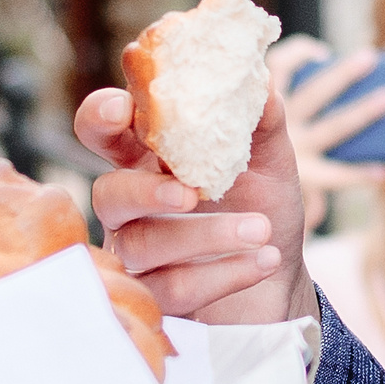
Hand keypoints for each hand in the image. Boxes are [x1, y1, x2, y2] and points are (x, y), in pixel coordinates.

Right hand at [74, 83, 311, 323]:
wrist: (282, 282)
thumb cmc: (263, 210)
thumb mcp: (270, 164)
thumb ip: (262, 123)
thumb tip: (263, 81)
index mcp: (149, 160)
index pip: (106, 131)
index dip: (102, 116)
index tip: (122, 106)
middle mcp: (132, 208)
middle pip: (108, 194)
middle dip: (146, 191)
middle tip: (191, 192)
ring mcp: (137, 257)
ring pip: (143, 246)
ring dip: (207, 236)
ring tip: (262, 230)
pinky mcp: (155, 301)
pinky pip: (171, 289)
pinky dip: (224, 274)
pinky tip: (265, 261)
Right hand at [268, 37, 384, 231]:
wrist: (255, 198)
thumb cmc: (273, 146)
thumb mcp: (273, 119)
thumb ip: (300, 92)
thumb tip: (332, 70)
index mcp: (266, 104)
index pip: (278, 68)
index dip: (299, 56)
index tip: (323, 54)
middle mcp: (278, 126)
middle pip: (313, 95)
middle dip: (342, 76)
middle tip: (369, 58)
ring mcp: (293, 153)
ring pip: (332, 128)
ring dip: (362, 112)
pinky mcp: (305, 180)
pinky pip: (335, 175)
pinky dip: (358, 173)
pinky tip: (381, 171)